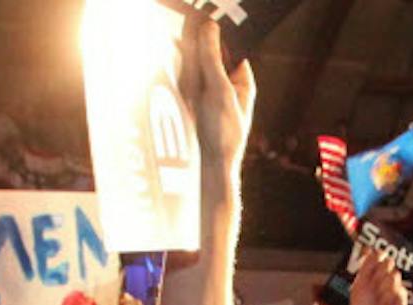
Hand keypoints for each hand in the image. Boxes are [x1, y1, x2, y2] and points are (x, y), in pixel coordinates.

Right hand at [180, 14, 254, 175]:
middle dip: (198, 52)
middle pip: (212, 60)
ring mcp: (209, 100)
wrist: (208, 171)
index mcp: (243, 84)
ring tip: (177, 62)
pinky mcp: (193, 109)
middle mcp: (227, 90)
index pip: (232, 51)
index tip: (202, 26)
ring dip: (186, 66)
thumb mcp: (219, 90)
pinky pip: (184, 87)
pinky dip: (177, 81)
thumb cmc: (223, 134)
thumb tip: (209, 28)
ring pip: (195, 72)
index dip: (218, 39)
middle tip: (184, 40)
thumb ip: (212, 58)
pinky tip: (169, 80)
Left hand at [348, 254, 407, 304]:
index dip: (376, 256)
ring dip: (382, 287)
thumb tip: (372, 249)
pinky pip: (397, 288)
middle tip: (372, 286)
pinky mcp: (402, 295)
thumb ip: (366, 267)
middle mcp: (384, 277)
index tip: (373, 258)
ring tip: (378, 299)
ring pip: (393, 274)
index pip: (378, 256)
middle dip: (378, 273)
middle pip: (388, 261)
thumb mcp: (359, 284)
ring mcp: (394, 286)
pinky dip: (388, 297)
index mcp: (372, 273)